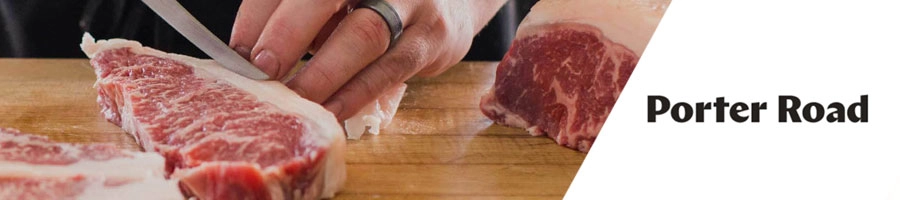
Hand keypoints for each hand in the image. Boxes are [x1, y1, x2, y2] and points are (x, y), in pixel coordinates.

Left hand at [229, 0, 507, 120]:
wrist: (452, 2)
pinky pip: (390, 70)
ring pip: (364, 36)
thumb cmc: (379, 2)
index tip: (237, 48)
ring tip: (293, 99)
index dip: (260, 13)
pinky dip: (356, 94)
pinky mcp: (432, 39)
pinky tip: (331, 111)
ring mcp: (412, 3)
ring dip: (322, 73)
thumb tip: (247, 50)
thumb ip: (301, 14)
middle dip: (288, 32)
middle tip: (262, 69)